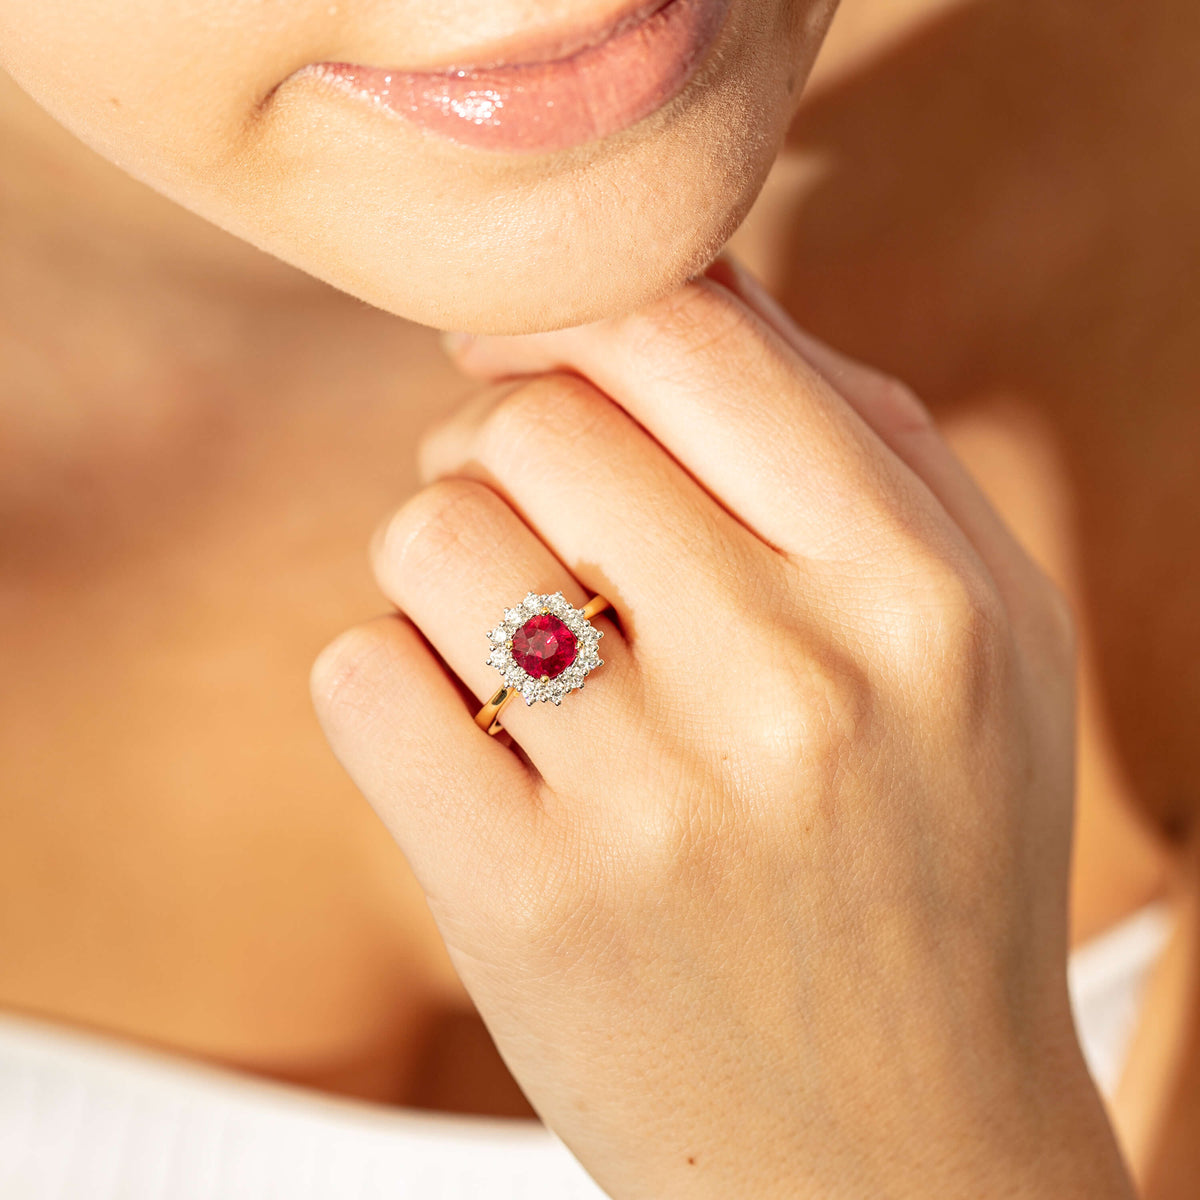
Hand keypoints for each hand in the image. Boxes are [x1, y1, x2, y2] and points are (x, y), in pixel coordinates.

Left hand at [311, 261, 1132, 1198]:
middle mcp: (796, 683)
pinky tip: (467, 739)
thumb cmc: (936, 862)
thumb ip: (868, 444)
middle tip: (521, 513)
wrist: (903, 1154)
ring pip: (430, 536)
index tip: (512, 342)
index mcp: (918, 594)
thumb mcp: (981, 641)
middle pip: (533, 420)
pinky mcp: (526, 905)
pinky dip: (390, 681)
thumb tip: (694, 294)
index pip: (690, 337)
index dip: (568, 310)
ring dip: (438, 559)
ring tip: (504, 634)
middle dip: (494, 441)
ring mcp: (653, 802)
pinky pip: (364, 678)